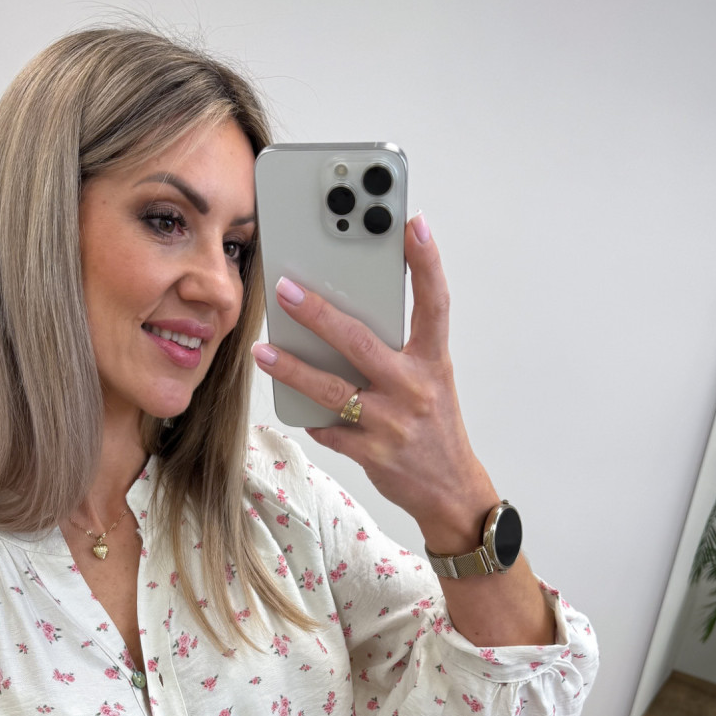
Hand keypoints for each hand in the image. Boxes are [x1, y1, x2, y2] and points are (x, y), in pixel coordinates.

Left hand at [251, 213, 498, 554]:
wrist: (451, 491)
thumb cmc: (434, 428)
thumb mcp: (431, 382)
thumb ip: (400, 351)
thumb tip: (346, 321)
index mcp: (433, 362)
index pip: (434, 303)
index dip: (426, 261)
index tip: (411, 223)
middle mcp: (414, 388)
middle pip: (360, 341)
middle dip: (318, 313)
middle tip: (286, 290)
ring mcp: (392, 422)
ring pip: (331, 389)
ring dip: (292, 368)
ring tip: (263, 351)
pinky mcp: (372, 452)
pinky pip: (329, 428)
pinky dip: (311, 417)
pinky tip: (296, 405)